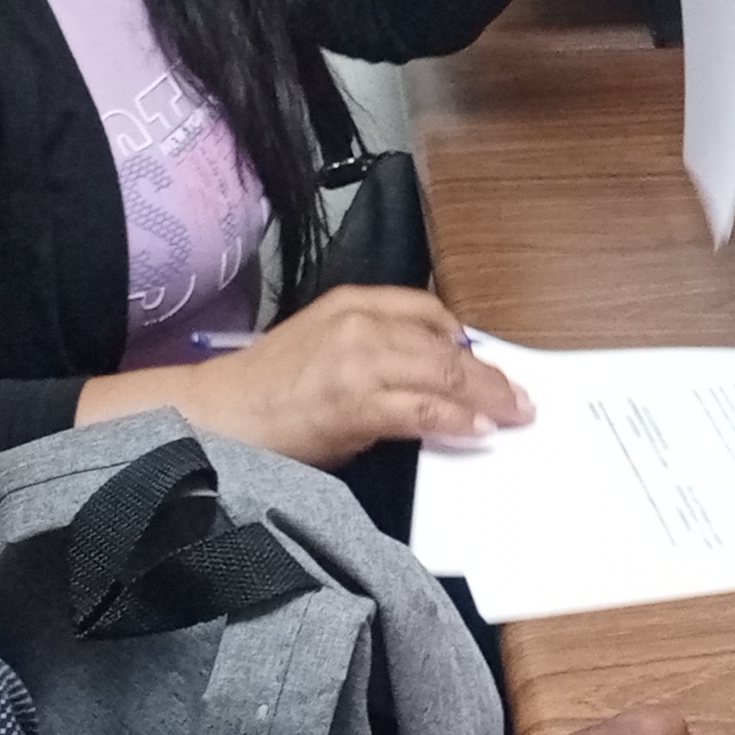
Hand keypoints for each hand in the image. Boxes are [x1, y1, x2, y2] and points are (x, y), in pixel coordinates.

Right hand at [84, 285, 532, 464]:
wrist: (213, 417)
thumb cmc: (263, 393)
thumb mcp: (322, 348)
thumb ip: (374, 352)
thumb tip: (428, 381)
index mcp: (350, 303)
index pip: (428, 311)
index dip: (465, 340)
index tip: (487, 363)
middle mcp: (359, 324)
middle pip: (447, 346)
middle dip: (491, 375)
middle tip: (521, 397)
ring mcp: (359, 362)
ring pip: (445, 376)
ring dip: (488, 399)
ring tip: (513, 415)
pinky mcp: (356, 403)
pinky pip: (425, 411)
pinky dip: (458, 422)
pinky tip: (478, 431)